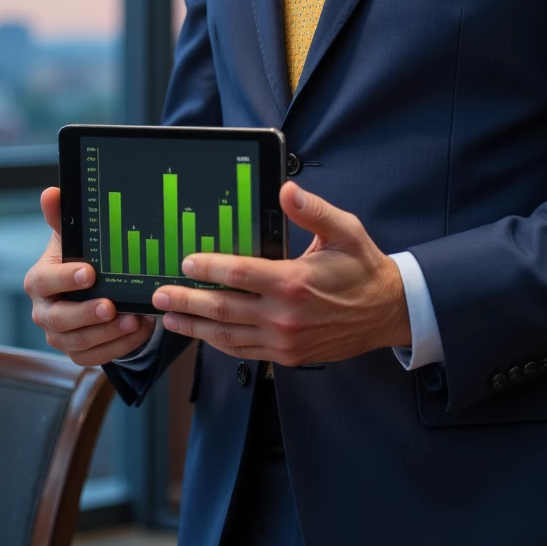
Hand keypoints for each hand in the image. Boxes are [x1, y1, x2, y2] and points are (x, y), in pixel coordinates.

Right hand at [25, 188, 156, 365]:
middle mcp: (44, 312)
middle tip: (111, 305)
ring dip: (109, 333)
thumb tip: (52, 192)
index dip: (65, 278)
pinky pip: (96, 357)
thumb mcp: (72, 237)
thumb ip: (61, 217)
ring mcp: (59, 336)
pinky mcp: (78, 353)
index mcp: (39, 281)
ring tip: (135, 319)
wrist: (87, 289)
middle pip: (59, 320)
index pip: (44, 282)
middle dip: (87, 314)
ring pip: (79, 343)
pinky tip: (140, 329)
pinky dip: (119, 345)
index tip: (89, 272)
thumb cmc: (78, 259)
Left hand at [151, 182, 410, 365]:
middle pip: (224, 308)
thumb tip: (287, 190)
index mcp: (294, 281)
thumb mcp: (346, 230)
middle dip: (187, 300)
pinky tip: (202, 335)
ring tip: (168, 318)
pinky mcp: (287, 355)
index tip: (186, 261)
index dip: (209, 267)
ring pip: (228, 336)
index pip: (240, 274)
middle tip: (160, 294)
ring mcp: (284, 340)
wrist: (387, 312)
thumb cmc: (363, 268)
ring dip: (195, 326)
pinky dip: (219, 344)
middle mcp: (284, 315)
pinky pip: (244, 351)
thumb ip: (313, 211)